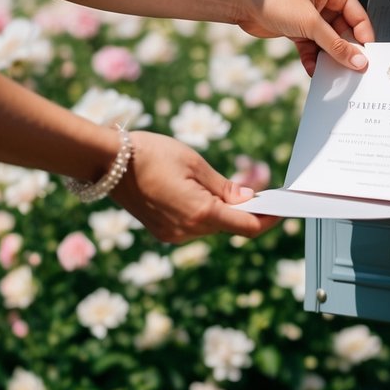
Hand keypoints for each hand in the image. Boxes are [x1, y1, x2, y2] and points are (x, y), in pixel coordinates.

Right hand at [113, 131, 278, 243]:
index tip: (282, 210)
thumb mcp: (195, 163)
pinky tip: (200, 194)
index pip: (246, 226)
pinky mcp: (162, 233)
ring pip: (211, 227)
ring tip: (225, 187)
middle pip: (229, 227)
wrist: (107, 162)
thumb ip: (224, 186)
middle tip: (261, 191)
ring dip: (222, 211)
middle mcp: (187, 231)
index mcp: (200, 213)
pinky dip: (203, 213)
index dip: (268, 220)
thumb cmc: (152, 154)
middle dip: (245, 211)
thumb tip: (249, 199)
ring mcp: (173, 235)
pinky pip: (193, 226)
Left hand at [236, 0, 373, 75]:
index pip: (357, 13)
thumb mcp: (309, 22)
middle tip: (352, 70)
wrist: (239, 2)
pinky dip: (313, 59)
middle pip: (343, 30)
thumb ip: (335, 44)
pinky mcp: (298, 28)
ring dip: (329, 57)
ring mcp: (310, 15)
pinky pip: (312, 46)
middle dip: (345, 50)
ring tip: (334, 75)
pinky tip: (314, 72)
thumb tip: (358, 61)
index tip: (369, 57)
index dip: (363, 36)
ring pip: (327, 40)